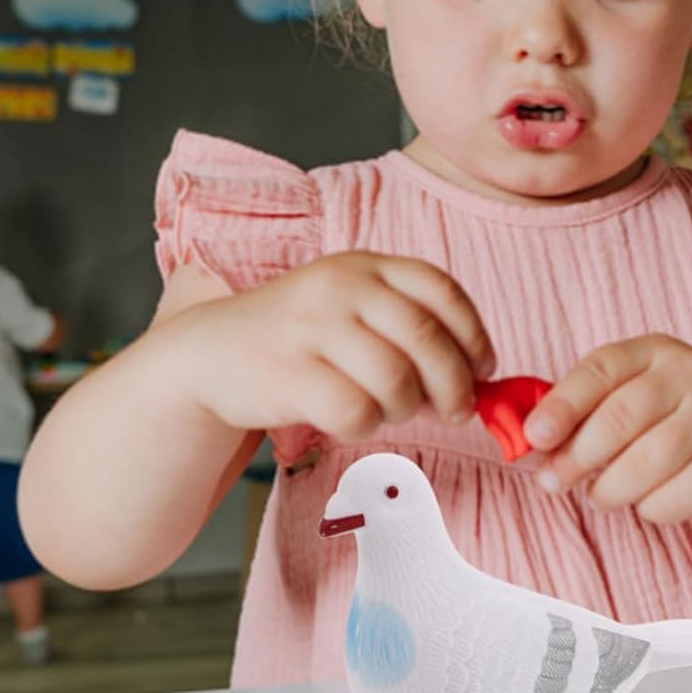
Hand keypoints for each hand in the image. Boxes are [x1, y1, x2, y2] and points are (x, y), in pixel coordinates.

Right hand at [178, 251, 496, 440]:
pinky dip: (365, 426)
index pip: (442, 291)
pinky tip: (348, 418)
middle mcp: (340, 287)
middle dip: (455, 386)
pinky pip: (356, 412)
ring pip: (396, 382)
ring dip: (405, 409)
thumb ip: (409, 328)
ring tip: (386, 409)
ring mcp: (312, 327)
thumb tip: (479, 380)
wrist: (209, 354)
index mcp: (364, 265)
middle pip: (427, 340)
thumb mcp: (352, 309)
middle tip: (455, 411)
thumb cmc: (299, 339)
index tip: (482, 369)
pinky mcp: (288, 373)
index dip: (474, 336)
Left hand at [522, 334, 691, 523]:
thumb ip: (578, 417)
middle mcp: (690, 373)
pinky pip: (676, 496)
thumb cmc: (658, 429)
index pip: (600, 369)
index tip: (533, 437)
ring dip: (611, 489)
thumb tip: (530, 444)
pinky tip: (648, 501)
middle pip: (620, 418)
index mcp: (653, 351)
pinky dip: (650, 509)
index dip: (562, 405)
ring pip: (646, 462)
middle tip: (551, 481)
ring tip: (601, 495)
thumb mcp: (620, 405)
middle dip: (576, 456)